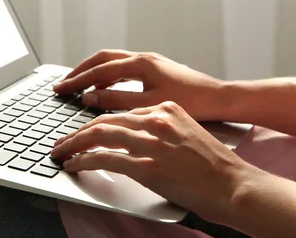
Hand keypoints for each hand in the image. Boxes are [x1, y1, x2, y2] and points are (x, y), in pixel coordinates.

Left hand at [50, 101, 255, 222]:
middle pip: (103, 120)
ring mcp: (150, 143)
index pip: (119, 113)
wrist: (235, 185)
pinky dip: (84, 161)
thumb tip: (131, 136)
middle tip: (62, 141)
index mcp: (165, 109)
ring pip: (98, 135)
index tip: (82, 132)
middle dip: (77, 132)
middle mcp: (155, 120)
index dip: (95, 123)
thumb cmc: (214, 165)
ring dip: (73, 144)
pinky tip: (74, 165)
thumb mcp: (185, 133)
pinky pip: (104, 159)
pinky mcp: (147, 166)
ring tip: (60, 152)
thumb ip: (158, 128)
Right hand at [53, 50, 226, 120]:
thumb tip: (90, 98)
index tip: (61, 88)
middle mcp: (143, 58)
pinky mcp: (155, 70)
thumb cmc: (192, 102)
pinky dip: (108, 77)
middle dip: (80, 71)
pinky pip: (123, 69)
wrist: (222, 99)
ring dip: (94, 73)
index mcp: (141, 63)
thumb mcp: (149, 104)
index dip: (77, 80)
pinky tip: (104, 89)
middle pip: (102, 59)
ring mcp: (150, 62)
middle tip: (64, 83)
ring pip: (112, 63)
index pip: (99, 69)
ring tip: (79, 87)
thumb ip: (116, 100)